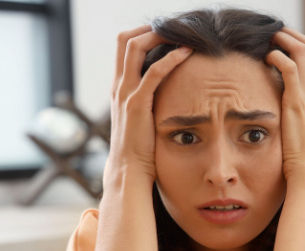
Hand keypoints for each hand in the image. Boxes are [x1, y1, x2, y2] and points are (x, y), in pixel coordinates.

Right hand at [105, 25, 192, 186]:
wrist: (129, 170)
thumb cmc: (141, 147)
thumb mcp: (143, 117)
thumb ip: (150, 102)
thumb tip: (170, 91)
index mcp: (120, 87)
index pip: (124, 47)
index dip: (143, 34)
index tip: (166, 32)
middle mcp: (119, 86)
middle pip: (125, 40)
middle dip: (149, 28)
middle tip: (173, 26)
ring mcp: (125, 94)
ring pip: (135, 49)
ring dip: (158, 35)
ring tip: (181, 32)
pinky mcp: (137, 104)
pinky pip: (153, 73)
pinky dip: (170, 59)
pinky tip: (186, 53)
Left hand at [265, 27, 304, 185]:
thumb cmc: (299, 158)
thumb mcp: (294, 131)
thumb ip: (287, 118)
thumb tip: (271, 115)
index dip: (296, 44)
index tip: (278, 42)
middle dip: (290, 35)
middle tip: (271, 34)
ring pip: (303, 50)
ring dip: (284, 39)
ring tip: (268, 38)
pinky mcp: (297, 101)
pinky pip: (290, 67)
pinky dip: (278, 56)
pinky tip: (266, 58)